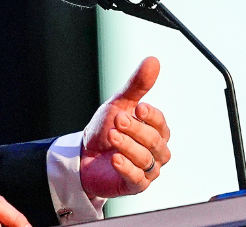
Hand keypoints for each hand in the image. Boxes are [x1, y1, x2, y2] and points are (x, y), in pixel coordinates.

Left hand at [79, 56, 171, 198]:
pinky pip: (137, 179)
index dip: (151, 116)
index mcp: (155, 130)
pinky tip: (115, 159)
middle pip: (154, 141)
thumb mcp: (119, 104)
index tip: (138, 108)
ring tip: (112, 136)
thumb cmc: (105, 128)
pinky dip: (127, 168)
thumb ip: (137, 85)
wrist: (84, 155)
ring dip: (128, 146)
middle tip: (118, 120)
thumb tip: (153, 60)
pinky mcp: (136, 185)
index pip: (161, 123)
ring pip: (146, 159)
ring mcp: (148, 169)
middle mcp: (156, 151)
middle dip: (136, 130)